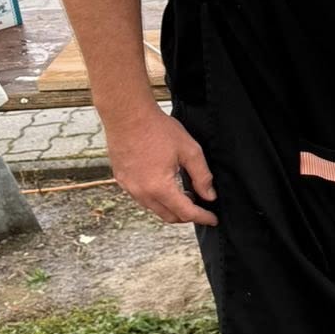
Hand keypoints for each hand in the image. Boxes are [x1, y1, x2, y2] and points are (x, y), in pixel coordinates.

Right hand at [106, 108, 217, 224]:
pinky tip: (166, 185)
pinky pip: (142, 198)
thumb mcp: (189, 150)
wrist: (127, 114)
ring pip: (154, 209)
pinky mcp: (122, 180)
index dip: (203, 217)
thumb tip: (209, 195)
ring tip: (185, 193)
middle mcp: (141, 192)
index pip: (186, 212)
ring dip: (171, 207)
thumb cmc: (157, 129)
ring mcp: (129, 187)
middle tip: (200, 206)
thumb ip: (202, 176)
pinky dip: (157, 199)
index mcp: (160, 187)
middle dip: (187, 215)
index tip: (212, 219)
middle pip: (169, 216)